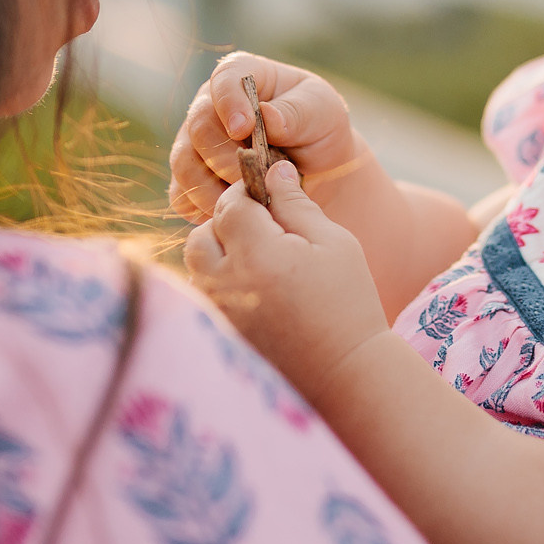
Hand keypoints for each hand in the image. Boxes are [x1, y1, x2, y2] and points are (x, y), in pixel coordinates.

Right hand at [169, 52, 366, 221]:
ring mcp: (195, 144)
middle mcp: (211, 107)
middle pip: (198, 127)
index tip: (243, 128)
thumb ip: (296, 112)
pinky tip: (231, 216)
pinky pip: (182, 196)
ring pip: (184, 164)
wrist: (319, 171)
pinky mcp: (191, 180)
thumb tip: (267, 116)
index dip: (228, 103)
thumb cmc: (319, 130)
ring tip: (246, 202)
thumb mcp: (322, 112)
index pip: (224, 79)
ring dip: (211, 189)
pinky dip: (203, 209)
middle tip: (251, 178)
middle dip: (224, 157)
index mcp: (242, 77)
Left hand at [183, 160, 390, 404]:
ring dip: (219, 255)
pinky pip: (203, 295)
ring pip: (196, 266)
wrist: (345, 373)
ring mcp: (218, 313)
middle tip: (262, 231)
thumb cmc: (347, 302)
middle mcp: (227, 284)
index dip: (248, 194)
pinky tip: (254, 290)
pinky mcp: (218, 334)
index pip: (230, 204)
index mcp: (258, 255)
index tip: (269, 198)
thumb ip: (296, 203)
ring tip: (259, 262)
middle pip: (201, 235)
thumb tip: (273, 169)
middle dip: (226, 224)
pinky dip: (219, 284)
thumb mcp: (334, 243)